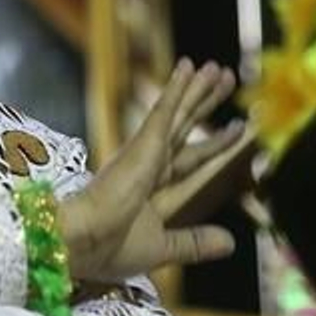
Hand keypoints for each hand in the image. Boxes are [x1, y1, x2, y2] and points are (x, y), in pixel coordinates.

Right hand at [60, 59, 246, 282]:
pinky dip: (177, 89)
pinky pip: (164, 112)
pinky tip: (188, 66)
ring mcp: (144, 153)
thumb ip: (195, 242)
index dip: (213, 143)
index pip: (189, 159)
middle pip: (185, 128)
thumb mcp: (162, 247)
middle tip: (227, 76)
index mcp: (149, 190)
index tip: (237, 126)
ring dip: (198, 90)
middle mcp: (148, 165)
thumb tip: (230, 242)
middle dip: (205, 103)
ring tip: (218, 68)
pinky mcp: (141, 145)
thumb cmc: (108, 248)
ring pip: (178, 115)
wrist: (78, 241)